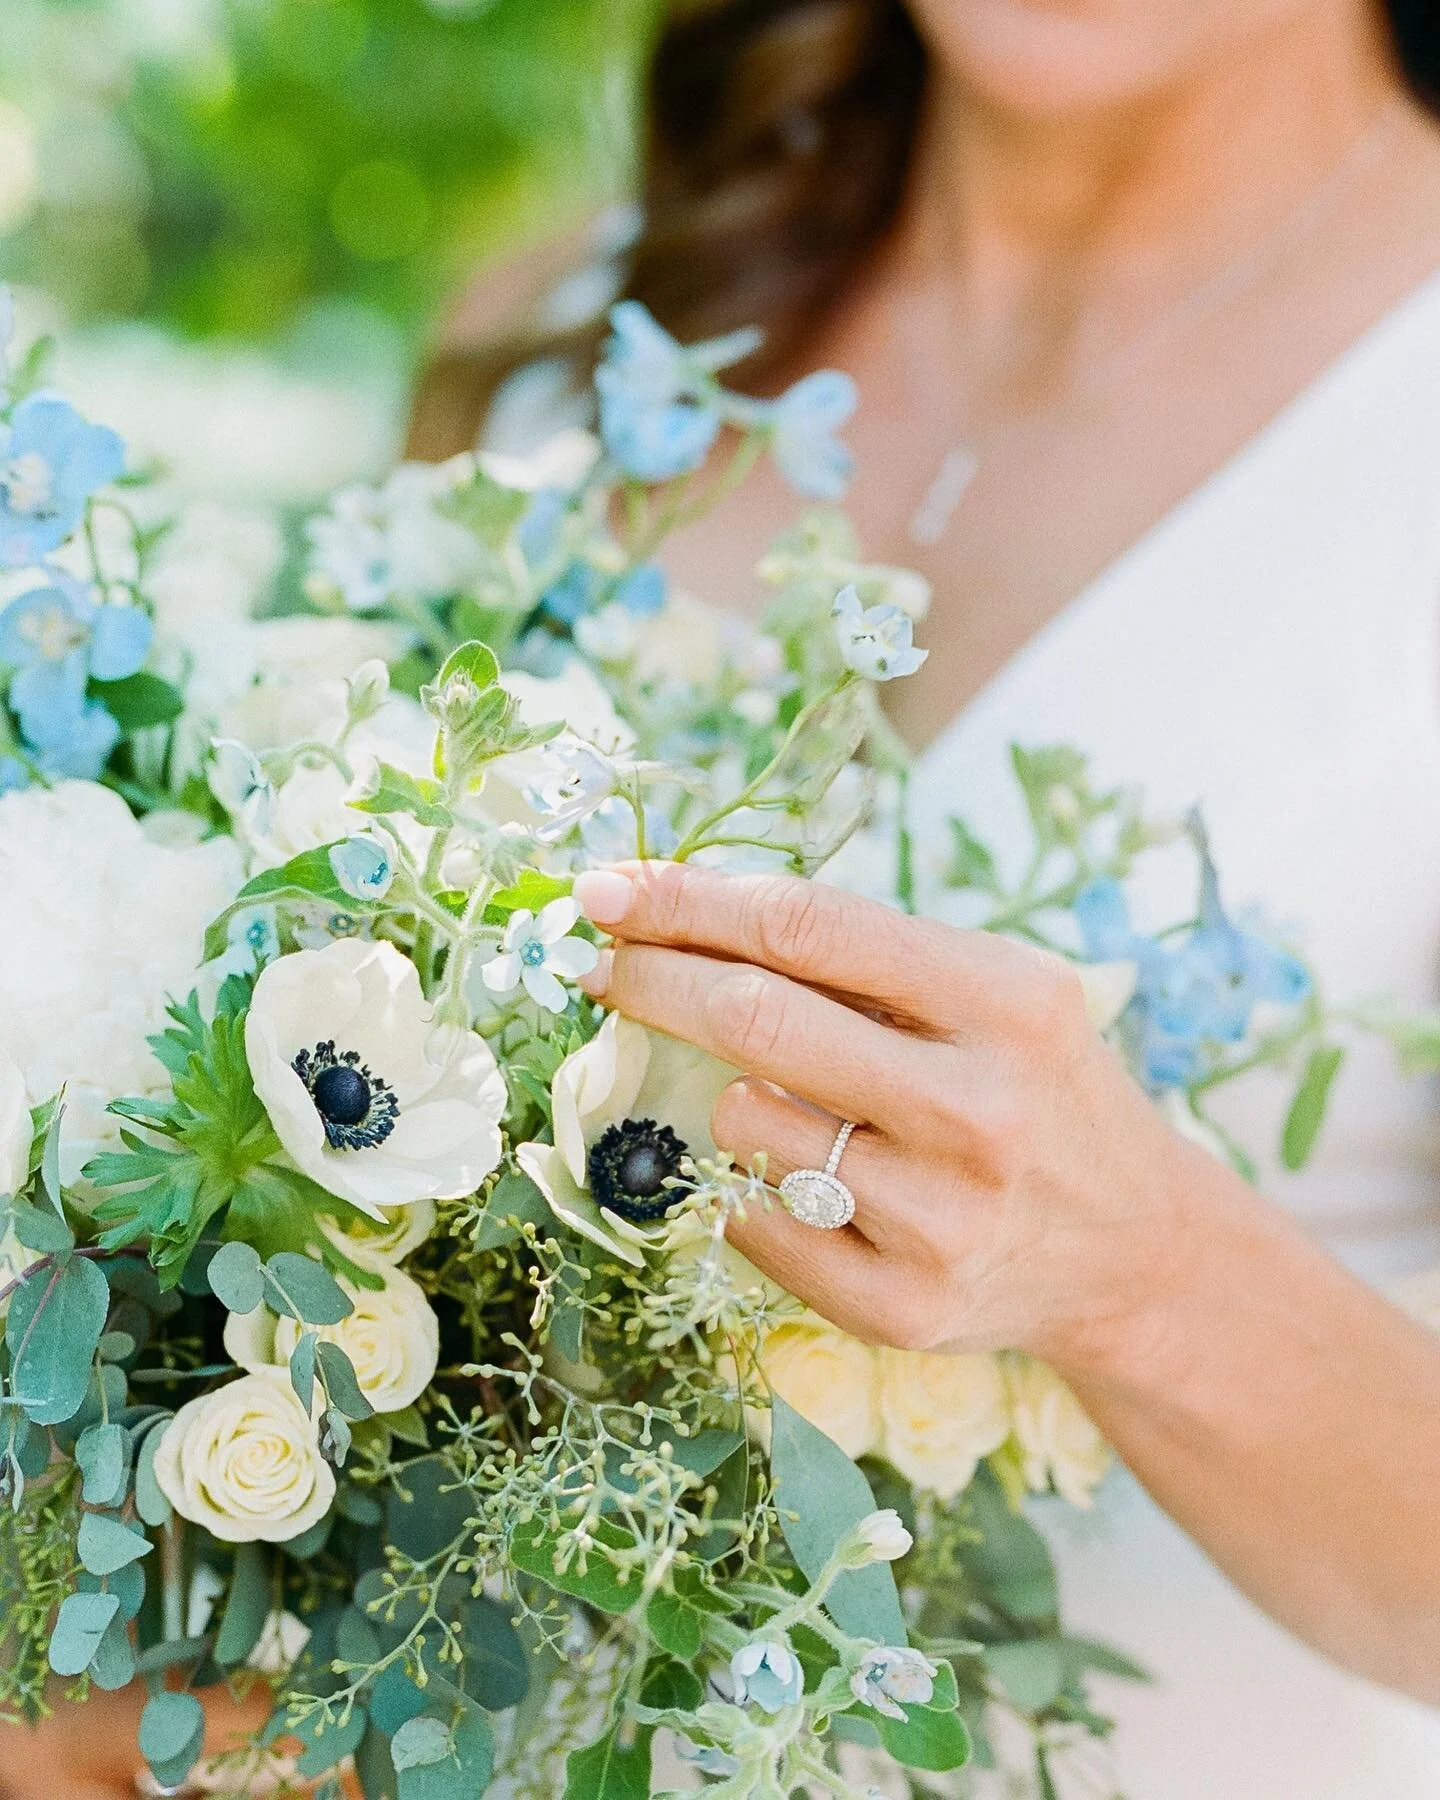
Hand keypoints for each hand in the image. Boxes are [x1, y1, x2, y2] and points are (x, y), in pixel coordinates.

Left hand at [574, 861, 1229, 1378]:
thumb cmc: (1038, 1092)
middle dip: (649, 978)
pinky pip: (753, 1223)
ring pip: (744, 1123)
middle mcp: (981, 1108)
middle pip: (755, 1018)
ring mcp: (943, 1218)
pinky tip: (810, 1187)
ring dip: (732, 1099)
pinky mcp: (905, 1307)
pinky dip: (749, 1190)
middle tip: (595, 962)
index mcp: (1009, 1000)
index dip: (687, 899)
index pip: (807, 924)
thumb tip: (679, 914)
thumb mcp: (999, 996)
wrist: (1134, 1251)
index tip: (609, 888)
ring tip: (799, 1109)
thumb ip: (866, 957)